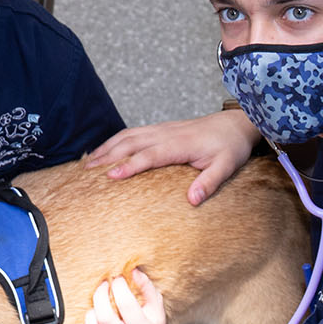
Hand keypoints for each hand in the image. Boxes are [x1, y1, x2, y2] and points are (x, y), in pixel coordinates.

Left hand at [75, 270, 168, 323]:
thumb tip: (132, 270)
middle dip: (100, 295)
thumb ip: (146, 287)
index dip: (119, 286)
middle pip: (105, 318)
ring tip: (95, 308)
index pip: (126, 304)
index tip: (117, 278)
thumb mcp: (156, 306)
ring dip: (89, 317)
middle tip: (103, 286)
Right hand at [84, 111, 261, 204]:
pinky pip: (132, 132)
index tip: (111, 176)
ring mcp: (161, 129)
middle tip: (87, 172)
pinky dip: (114, 141)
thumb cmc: (230, 146)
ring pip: (127, 135)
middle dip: (107, 156)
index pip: (149, 155)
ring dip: (106, 148)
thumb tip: (192, 200)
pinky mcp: (160, 129)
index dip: (130, 165)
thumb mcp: (226, 167)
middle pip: (130, 143)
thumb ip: (209, 183)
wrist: (235, 123)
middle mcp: (166, 134)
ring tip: (87, 163)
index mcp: (179, 144)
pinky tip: (104, 150)